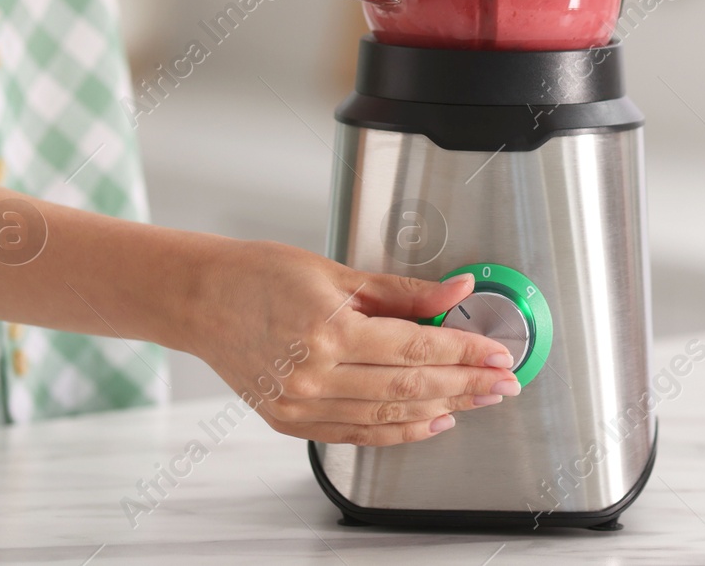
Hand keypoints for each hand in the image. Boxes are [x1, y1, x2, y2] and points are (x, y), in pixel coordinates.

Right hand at [185, 239, 519, 445]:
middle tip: (504, 382)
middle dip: (466, 385)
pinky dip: (400, 431)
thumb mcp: (339, 272)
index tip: (499, 353)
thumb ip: (405, 290)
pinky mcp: (290, 420)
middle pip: (410, 386)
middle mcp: (316, 373)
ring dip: (442, 410)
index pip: (418, 345)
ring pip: (388, 416)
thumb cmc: (261, 274)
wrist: (200, 298)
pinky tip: (432, 421)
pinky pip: (358, 433)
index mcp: (330, 329)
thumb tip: (458, 287)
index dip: (465, 351)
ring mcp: (302, 402)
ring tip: (478, 401)